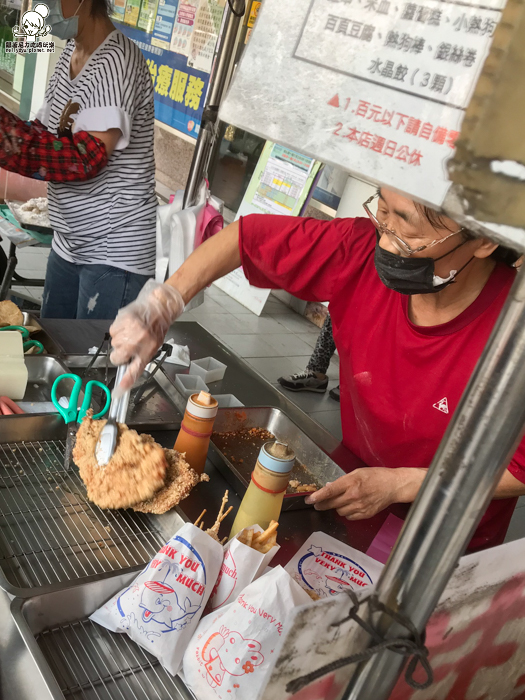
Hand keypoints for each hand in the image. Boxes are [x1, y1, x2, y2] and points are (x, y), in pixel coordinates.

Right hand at [110, 280, 184, 393]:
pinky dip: (117, 330)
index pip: (134, 372)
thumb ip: (139, 359)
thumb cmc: (156, 330)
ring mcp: (130, 332)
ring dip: (119, 340)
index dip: (125, 383)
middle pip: (117, 358)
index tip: (117, 393)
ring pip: (113, 344)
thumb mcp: (153, 347)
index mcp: (147, 352)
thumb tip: (126, 371)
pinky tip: (127, 326)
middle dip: (119, 355)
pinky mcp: (123, 321)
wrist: (158, 308)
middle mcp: (138, 344)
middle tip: (128, 347)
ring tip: (130, 332)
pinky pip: (112, 331)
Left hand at [304, 468, 425, 519]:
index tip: (308, 500)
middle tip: (317, 503)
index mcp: (351, 483)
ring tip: (342, 500)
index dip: (317, 496)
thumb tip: (328, 487)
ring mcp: (360, 507)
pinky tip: (351, 506)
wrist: (393, 486)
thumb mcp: (357, 473)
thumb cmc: (375, 476)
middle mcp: (354, 496)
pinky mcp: (365, 515)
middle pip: (331, 504)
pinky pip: (349, 517)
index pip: (330, 491)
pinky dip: (347, 512)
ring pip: (339, 511)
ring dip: (337, 507)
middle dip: (322, 504)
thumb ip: (342, 481)